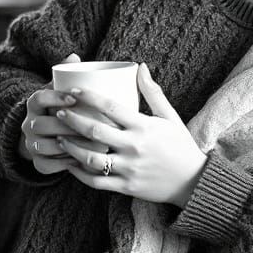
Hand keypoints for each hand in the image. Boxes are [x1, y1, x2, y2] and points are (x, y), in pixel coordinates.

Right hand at [19, 53, 102, 174]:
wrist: (44, 134)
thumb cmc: (61, 108)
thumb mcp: (60, 91)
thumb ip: (67, 75)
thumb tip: (74, 55)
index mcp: (33, 104)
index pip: (38, 98)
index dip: (55, 98)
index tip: (74, 98)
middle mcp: (28, 124)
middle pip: (43, 124)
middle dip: (68, 125)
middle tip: (93, 126)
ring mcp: (30, 144)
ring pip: (46, 146)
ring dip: (69, 145)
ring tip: (92, 144)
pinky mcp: (37, 162)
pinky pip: (49, 164)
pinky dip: (65, 163)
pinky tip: (84, 159)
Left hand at [56, 63, 207, 206]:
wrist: (193, 182)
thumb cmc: (181, 146)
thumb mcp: (170, 116)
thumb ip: (153, 92)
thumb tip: (140, 66)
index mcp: (144, 127)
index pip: (110, 107)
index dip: (88, 97)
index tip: (73, 91)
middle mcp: (134, 147)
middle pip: (94, 131)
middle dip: (72, 120)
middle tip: (58, 112)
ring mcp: (129, 168)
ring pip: (91, 158)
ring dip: (71, 147)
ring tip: (59, 138)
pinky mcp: (126, 187)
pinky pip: (96, 181)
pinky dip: (79, 174)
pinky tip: (70, 165)